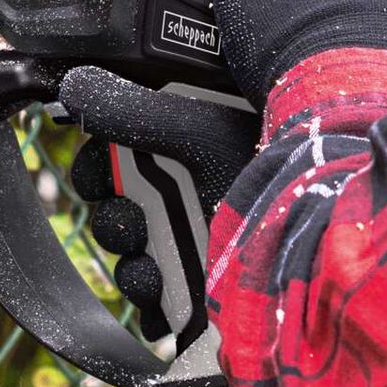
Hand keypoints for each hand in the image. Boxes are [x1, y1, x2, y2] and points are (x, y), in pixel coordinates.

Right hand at [58, 67, 258, 338]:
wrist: (315, 217)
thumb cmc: (263, 159)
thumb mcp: (193, 130)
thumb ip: (127, 109)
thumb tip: (71, 83)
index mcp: (171, 148)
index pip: (106, 162)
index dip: (93, 174)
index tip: (98, 181)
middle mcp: (177, 193)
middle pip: (112, 215)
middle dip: (114, 226)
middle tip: (131, 225)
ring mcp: (188, 240)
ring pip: (128, 261)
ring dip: (130, 268)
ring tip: (149, 270)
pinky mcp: (201, 286)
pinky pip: (155, 303)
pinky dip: (152, 303)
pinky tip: (163, 297)